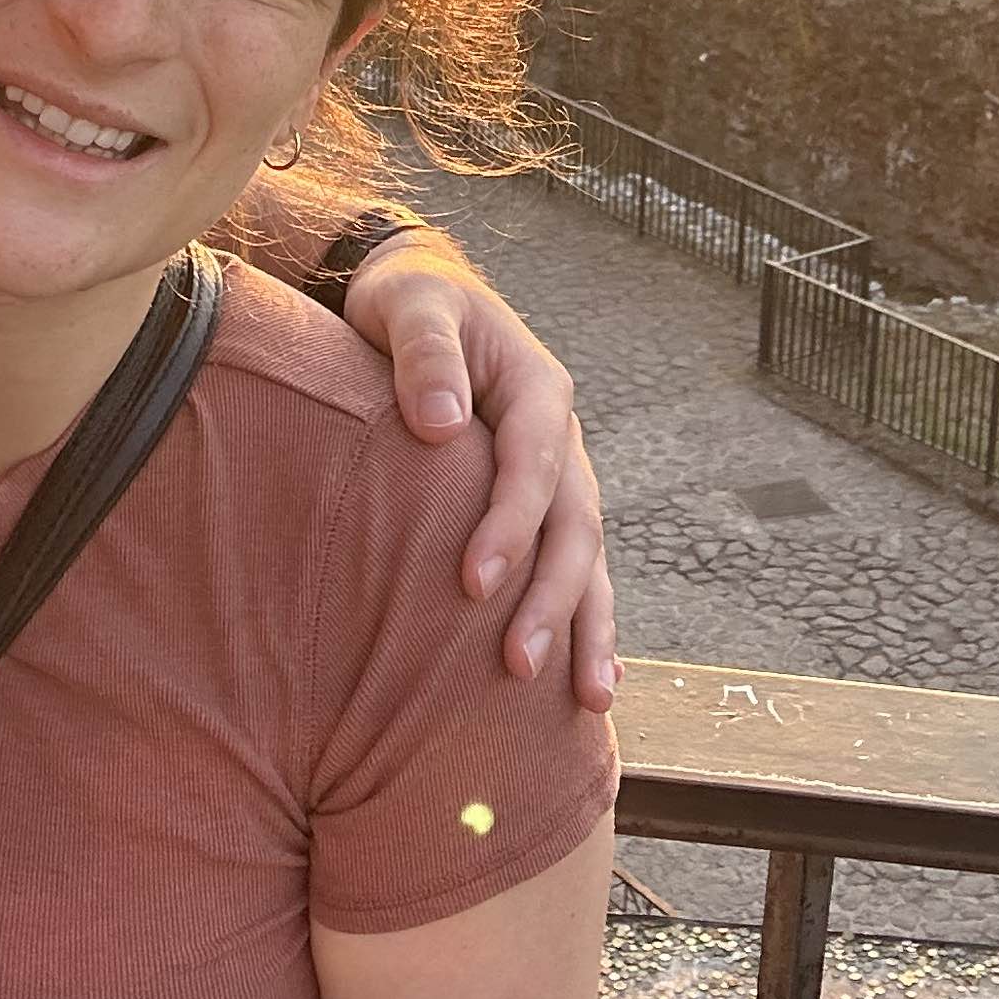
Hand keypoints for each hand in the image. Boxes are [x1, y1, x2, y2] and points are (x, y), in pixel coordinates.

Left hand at [342, 239, 615, 710]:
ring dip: (586, 626)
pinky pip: (572, 569)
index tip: (471, 583)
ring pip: (586, 558)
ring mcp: (558, 478)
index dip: (509, 524)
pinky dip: (584, 622)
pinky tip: (589, 683)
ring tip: (588, 698)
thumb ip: (424, 354)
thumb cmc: (408, 303)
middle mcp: (560, 440)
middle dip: (553, 598)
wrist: (420, 299)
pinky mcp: (539, 508)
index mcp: (537, 389)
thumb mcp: (410, 304)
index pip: (532, 465)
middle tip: (518, 663)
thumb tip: (440, 423)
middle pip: (573, 526)